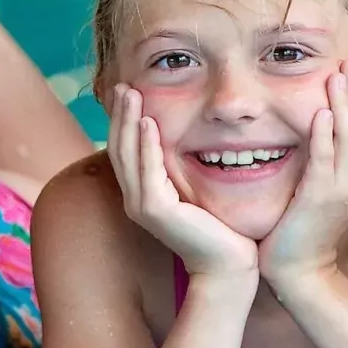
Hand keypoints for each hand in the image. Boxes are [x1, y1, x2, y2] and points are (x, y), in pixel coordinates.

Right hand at [107, 85, 257, 277]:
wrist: (228, 263)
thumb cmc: (219, 228)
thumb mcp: (197, 191)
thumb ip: (185, 170)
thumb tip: (191, 142)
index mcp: (143, 193)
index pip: (126, 149)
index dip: (123, 120)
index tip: (128, 90)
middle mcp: (136, 198)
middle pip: (119, 147)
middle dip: (120, 114)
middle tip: (122, 84)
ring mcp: (142, 205)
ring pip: (127, 155)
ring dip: (127, 121)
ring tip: (130, 93)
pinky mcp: (156, 210)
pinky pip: (147, 171)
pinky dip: (146, 145)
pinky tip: (148, 122)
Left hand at [259, 63, 347, 285]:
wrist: (302, 269)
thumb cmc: (308, 226)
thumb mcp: (328, 186)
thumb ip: (333, 157)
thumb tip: (328, 125)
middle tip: (347, 62)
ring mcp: (345, 187)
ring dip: (345, 102)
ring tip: (336, 76)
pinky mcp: (321, 196)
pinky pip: (326, 158)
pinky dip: (325, 134)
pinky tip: (321, 112)